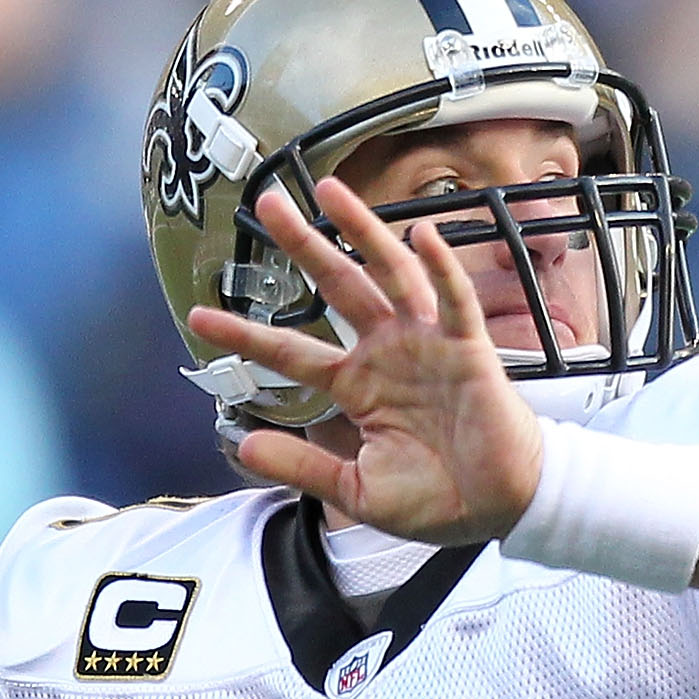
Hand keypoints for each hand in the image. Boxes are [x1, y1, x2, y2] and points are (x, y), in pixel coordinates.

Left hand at [185, 178, 543, 544]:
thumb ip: (303, 467)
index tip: (199, 316)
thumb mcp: (358, 491)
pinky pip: (454, 300)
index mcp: (357, 385)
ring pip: (390, 274)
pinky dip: (440, 267)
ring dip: (363, 231)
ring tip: (332, 192)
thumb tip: (245, 449)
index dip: (246, 334)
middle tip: (270, 203)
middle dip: (303, 244)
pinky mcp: (468, 349)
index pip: (291, 352)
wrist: (500, 507)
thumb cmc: (437, 499)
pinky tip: (420, 235)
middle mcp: (387, 352)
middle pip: (338, 285)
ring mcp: (427, 344)